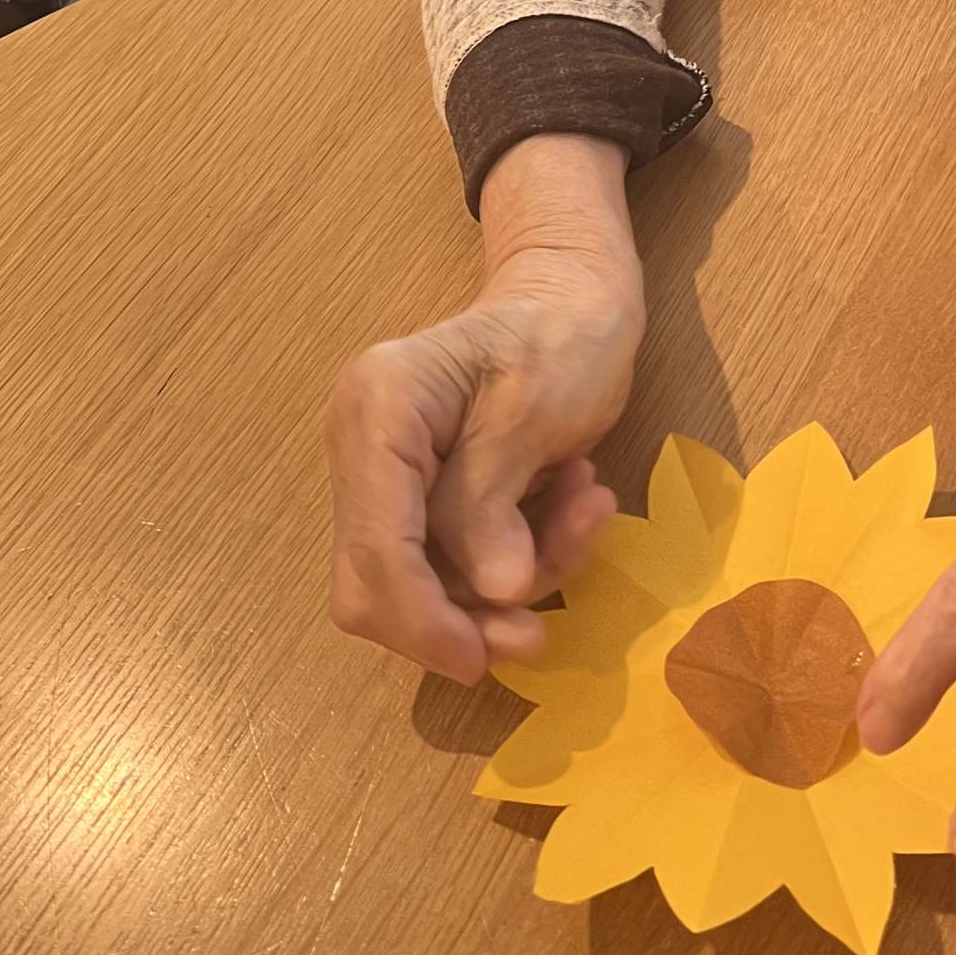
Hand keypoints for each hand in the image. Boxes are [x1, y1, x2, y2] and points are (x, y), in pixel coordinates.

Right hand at [325, 134, 642, 682]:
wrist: (577, 296)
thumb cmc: (560, 333)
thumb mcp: (535, 408)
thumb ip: (494, 501)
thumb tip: (489, 591)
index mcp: (379, 412)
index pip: (377, 545)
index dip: (420, 617)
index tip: (478, 658)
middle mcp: (367, 450)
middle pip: (380, 583)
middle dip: (460, 616)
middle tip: (540, 627)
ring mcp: (394, 479)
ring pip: (428, 584)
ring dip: (518, 574)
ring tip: (587, 509)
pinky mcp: (431, 502)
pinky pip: (465, 564)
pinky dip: (526, 555)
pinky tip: (578, 502)